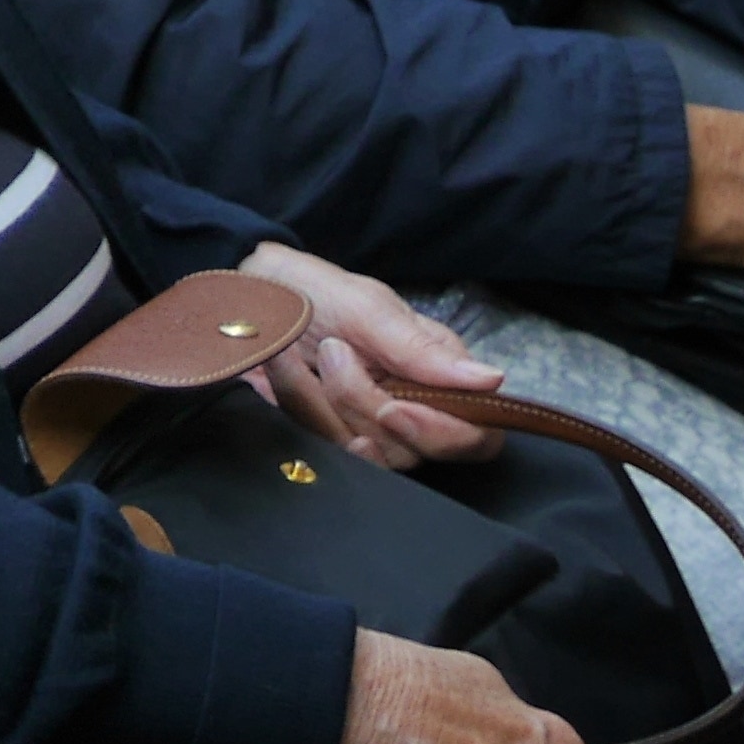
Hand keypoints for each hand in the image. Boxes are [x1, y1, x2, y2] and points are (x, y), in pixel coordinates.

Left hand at [241, 244, 508, 468]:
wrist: (251, 297)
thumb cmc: (315, 290)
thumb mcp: (367, 307)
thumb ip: (422, 349)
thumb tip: (492, 380)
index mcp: (439, 374)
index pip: (478, 437)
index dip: (444, 436)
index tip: (394, 408)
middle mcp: (414, 409)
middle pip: (414, 450)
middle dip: (364, 404)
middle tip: (333, 353)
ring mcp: (370, 428)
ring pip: (367, 453)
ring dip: (323, 401)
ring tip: (304, 351)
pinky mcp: (330, 435)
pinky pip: (325, 447)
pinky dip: (299, 406)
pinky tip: (284, 372)